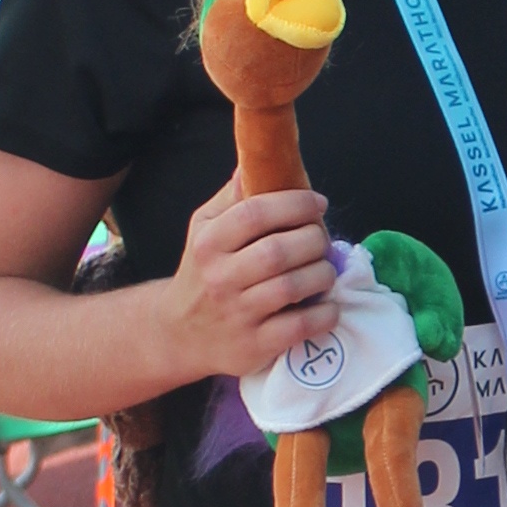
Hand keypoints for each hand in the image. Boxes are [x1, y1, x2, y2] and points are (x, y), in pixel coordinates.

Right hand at [152, 180, 337, 383]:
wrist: (180, 334)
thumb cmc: (202, 273)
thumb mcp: (204, 230)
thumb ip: (231, 198)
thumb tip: (254, 161)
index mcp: (209, 244)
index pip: (255, 213)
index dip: (294, 203)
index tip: (318, 203)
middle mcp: (220, 278)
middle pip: (279, 251)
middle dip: (314, 240)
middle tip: (323, 241)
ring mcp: (239, 314)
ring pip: (293, 287)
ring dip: (322, 274)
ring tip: (324, 270)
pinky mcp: (256, 345)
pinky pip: (301, 326)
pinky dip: (325, 313)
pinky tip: (326, 305)